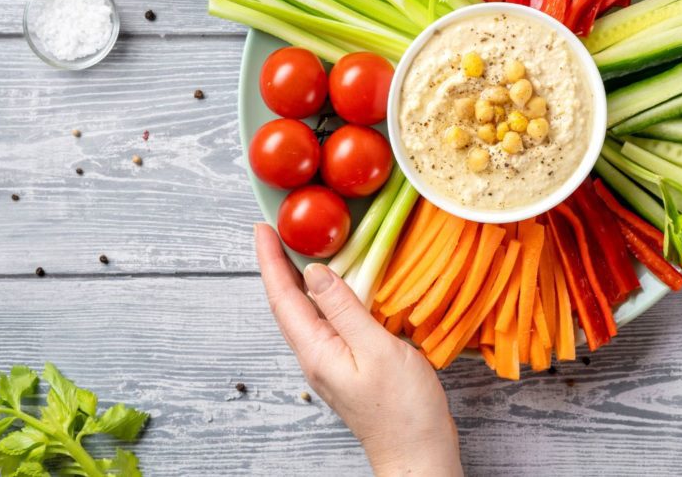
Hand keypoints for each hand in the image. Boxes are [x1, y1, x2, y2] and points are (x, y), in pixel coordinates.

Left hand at [255, 224, 461, 475]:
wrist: (418, 452)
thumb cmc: (402, 409)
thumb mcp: (376, 349)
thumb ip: (345, 309)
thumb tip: (315, 273)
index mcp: (316, 350)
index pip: (283, 297)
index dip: (270, 260)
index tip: (262, 229)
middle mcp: (317, 355)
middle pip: (289, 303)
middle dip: (279, 265)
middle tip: (278, 230)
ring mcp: (332, 361)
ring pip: (308, 312)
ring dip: (300, 279)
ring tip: (302, 249)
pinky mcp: (351, 364)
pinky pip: (329, 322)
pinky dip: (327, 296)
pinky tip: (341, 287)